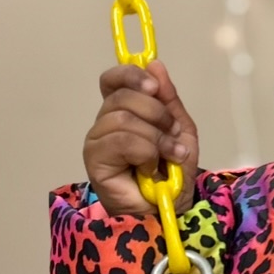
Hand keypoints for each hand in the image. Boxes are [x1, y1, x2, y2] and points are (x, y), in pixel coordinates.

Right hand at [82, 61, 198, 215]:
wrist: (169, 209)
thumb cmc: (171, 174)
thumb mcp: (179, 130)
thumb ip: (168, 99)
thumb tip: (154, 63)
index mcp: (123, 111)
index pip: (113, 79)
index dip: (131, 75)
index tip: (154, 87)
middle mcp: (105, 122)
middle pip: (123, 96)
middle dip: (157, 114)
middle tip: (171, 135)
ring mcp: (97, 141)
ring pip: (124, 118)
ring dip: (155, 137)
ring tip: (167, 156)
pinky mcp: (94, 160)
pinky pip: (121, 140)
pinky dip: (145, 151)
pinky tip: (149, 167)